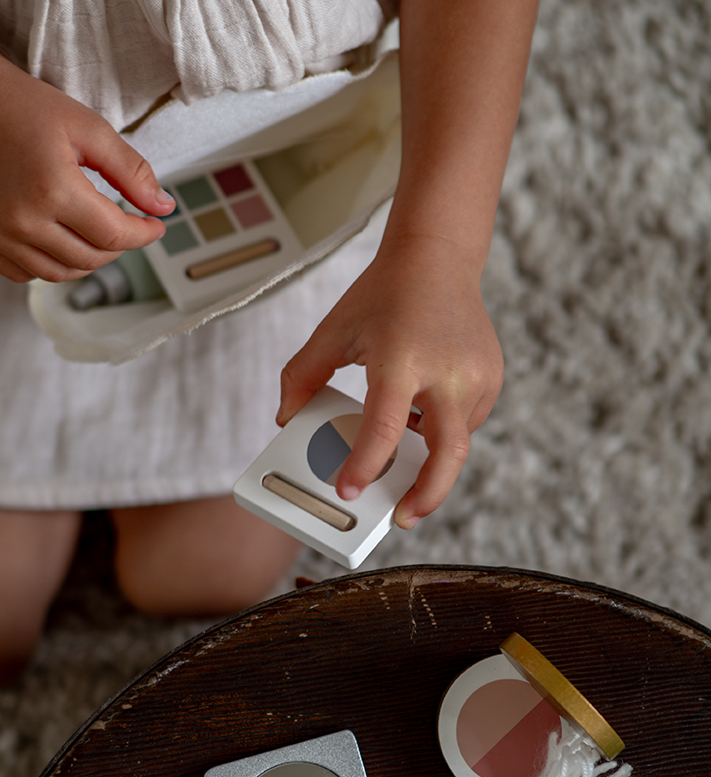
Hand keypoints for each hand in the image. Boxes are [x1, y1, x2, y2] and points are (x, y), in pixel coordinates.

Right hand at [0, 58, 174, 282]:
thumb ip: (131, 171)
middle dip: (118, 247)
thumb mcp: (89, 128)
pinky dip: (50, 265)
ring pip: (59, 274)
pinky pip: (24, 274)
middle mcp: (21, 219)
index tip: (155, 226)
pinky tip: (60, 241)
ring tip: (96, 235)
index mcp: (52, 189)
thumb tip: (164, 207)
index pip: (113, 236)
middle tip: (126, 226)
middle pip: (89, 259)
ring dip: (87, 261)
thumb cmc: (25, 108)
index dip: (143, 235)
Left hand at [277, 236, 503, 526]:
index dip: (365, 465)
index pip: (385, 428)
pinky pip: (466, 423)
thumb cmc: (382, 295)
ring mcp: (476, 376)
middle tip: (401, 518)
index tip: (347, 490)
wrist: (437, 258)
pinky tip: (419, 419)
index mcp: (403, 359)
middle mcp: (447, 371)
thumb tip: (285, 420)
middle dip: (426, 496)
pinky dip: (442, 433)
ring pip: (456, 442)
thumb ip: (301, 377)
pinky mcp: (491, 378)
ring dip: (429, 461)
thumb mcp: (333, 332)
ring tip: (402, 465)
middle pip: (448, 454)